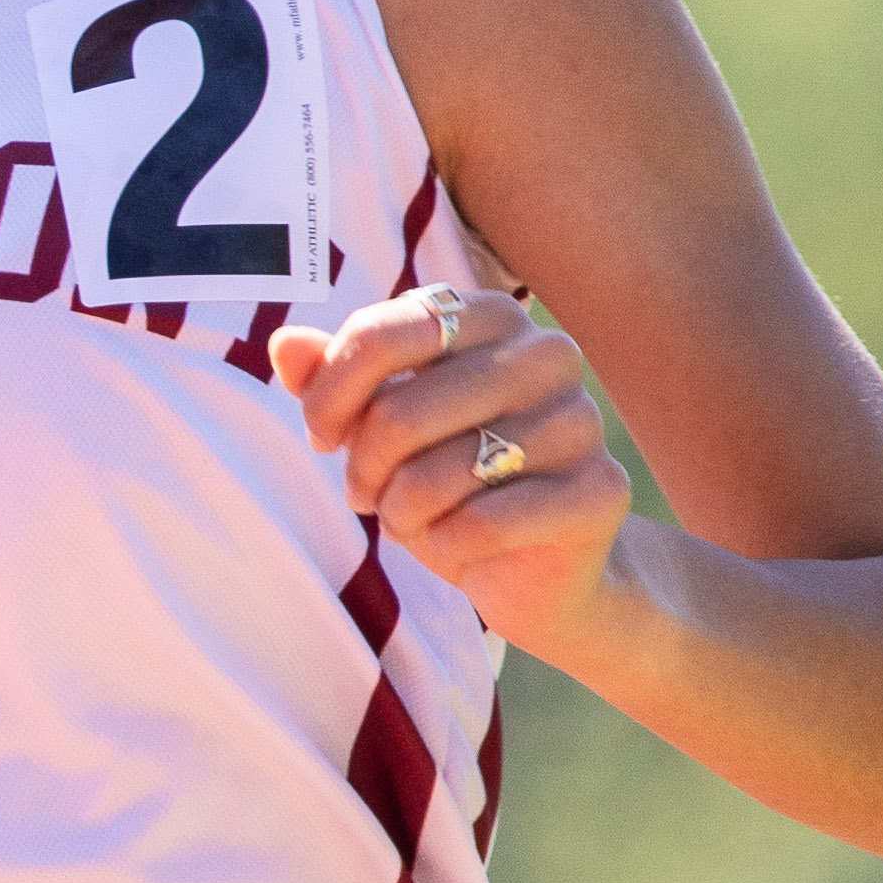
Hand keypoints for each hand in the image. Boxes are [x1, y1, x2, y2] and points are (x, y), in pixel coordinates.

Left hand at [269, 285, 631, 647]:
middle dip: (362, 466)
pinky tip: (452, 544)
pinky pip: (484, 522)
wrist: (537, 566)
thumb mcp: (381, 425)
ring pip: (439, 472)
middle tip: (363, 493)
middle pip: (402, 410)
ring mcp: (581, 420)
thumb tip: (282, 345)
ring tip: (409, 517)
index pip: (381, 334)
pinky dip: (445, 543)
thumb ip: (332, 379)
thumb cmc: (449, 481)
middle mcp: (547, 353)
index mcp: (491, 316)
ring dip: (401, 510)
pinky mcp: (600, 491)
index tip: (320, 434)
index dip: (329, 394)